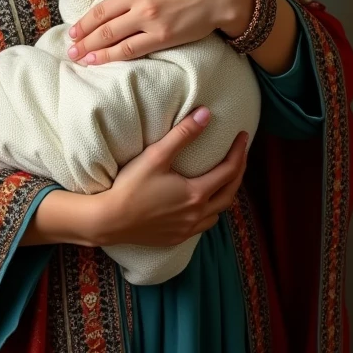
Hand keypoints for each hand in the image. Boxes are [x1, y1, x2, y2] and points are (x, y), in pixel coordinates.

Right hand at [20, 107, 248, 247]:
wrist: (109, 220)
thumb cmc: (131, 186)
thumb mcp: (156, 156)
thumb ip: (183, 134)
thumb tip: (206, 114)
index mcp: (196, 193)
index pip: (229, 170)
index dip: (239, 152)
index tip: (244, 136)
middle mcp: (197, 214)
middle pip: (230, 192)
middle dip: (239, 172)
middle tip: (240, 154)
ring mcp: (187, 229)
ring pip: (219, 212)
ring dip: (226, 194)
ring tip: (224, 179)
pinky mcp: (176, 237)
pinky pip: (204, 225)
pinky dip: (210, 211)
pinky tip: (202, 205)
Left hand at [68, 0, 237, 64]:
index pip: (102, 7)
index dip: (84, 22)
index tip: (72, 31)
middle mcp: (139, 5)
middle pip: (104, 26)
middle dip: (84, 39)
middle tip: (70, 49)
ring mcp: (151, 23)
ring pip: (114, 41)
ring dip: (94, 51)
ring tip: (80, 59)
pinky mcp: (163, 38)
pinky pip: (132, 50)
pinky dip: (113, 57)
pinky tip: (101, 61)